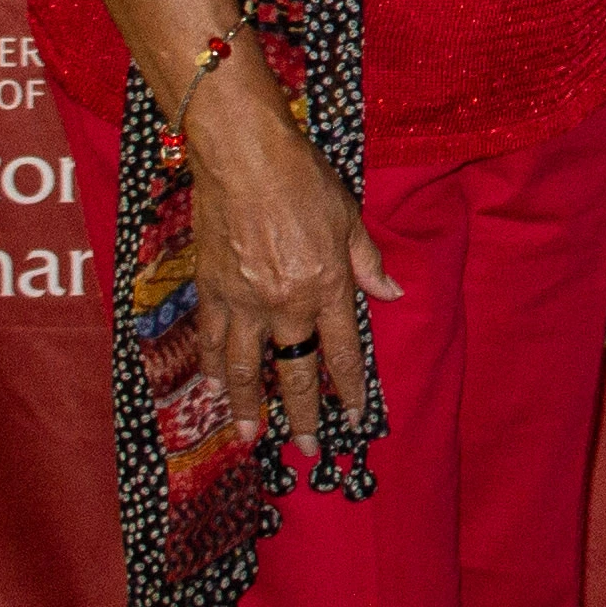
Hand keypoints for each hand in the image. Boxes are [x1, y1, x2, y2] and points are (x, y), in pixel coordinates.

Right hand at [180, 49, 398, 454]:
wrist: (244, 158)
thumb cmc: (304, 179)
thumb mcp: (349, 216)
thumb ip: (367, 262)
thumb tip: (393, 294)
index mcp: (327, 286)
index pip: (342, 353)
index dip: (348, 390)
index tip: (352, 418)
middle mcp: (286, 303)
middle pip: (295, 371)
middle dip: (303, 414)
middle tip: (308, 448)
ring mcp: (244, 301)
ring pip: (246, 368)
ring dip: (249, 407)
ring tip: (251, 438)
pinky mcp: (212, 290)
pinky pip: (213, 341)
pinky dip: (214, 368)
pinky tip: (215, 387)